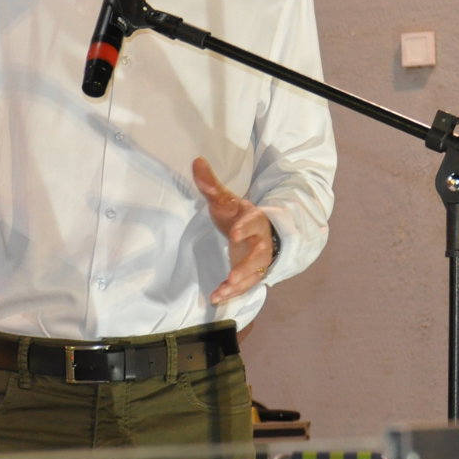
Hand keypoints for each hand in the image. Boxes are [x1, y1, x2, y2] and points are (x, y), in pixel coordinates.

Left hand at [195, 158, 274, 304]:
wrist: (261, 233)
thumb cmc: (238, 216)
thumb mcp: (225, 200)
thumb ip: (211, 185)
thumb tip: (197, 161)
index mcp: (254, 219)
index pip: (252, 221)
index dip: (245, 227)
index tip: (234, 233)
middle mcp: (260, 241)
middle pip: (259, 253)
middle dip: (247, 265)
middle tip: (233, 274)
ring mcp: (258, 260)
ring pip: (253, 273)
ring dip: (239, 283)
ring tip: (224, 290)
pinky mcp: (252, 274)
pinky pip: (245, 285)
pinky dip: (232, 292)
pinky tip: (216, 298)